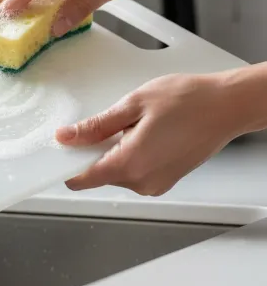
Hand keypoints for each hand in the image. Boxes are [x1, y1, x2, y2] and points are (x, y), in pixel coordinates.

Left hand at [57, 73, 242, 195]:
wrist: (226, 106)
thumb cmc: (186, 100)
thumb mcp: (132, 105)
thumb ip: (96, 126)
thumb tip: (66, 137)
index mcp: (130, 164)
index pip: (82, 179)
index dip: (66, 164)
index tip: (60, 149)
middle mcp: (142, 182)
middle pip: (98, 174)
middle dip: (93, 151)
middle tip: (108, 122)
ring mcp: (155, 184)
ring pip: (116, 172)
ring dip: (113, 151)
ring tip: (135, 124)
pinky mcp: (165, 180)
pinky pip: (133, 171)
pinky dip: (129, 154)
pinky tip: (144, 132)